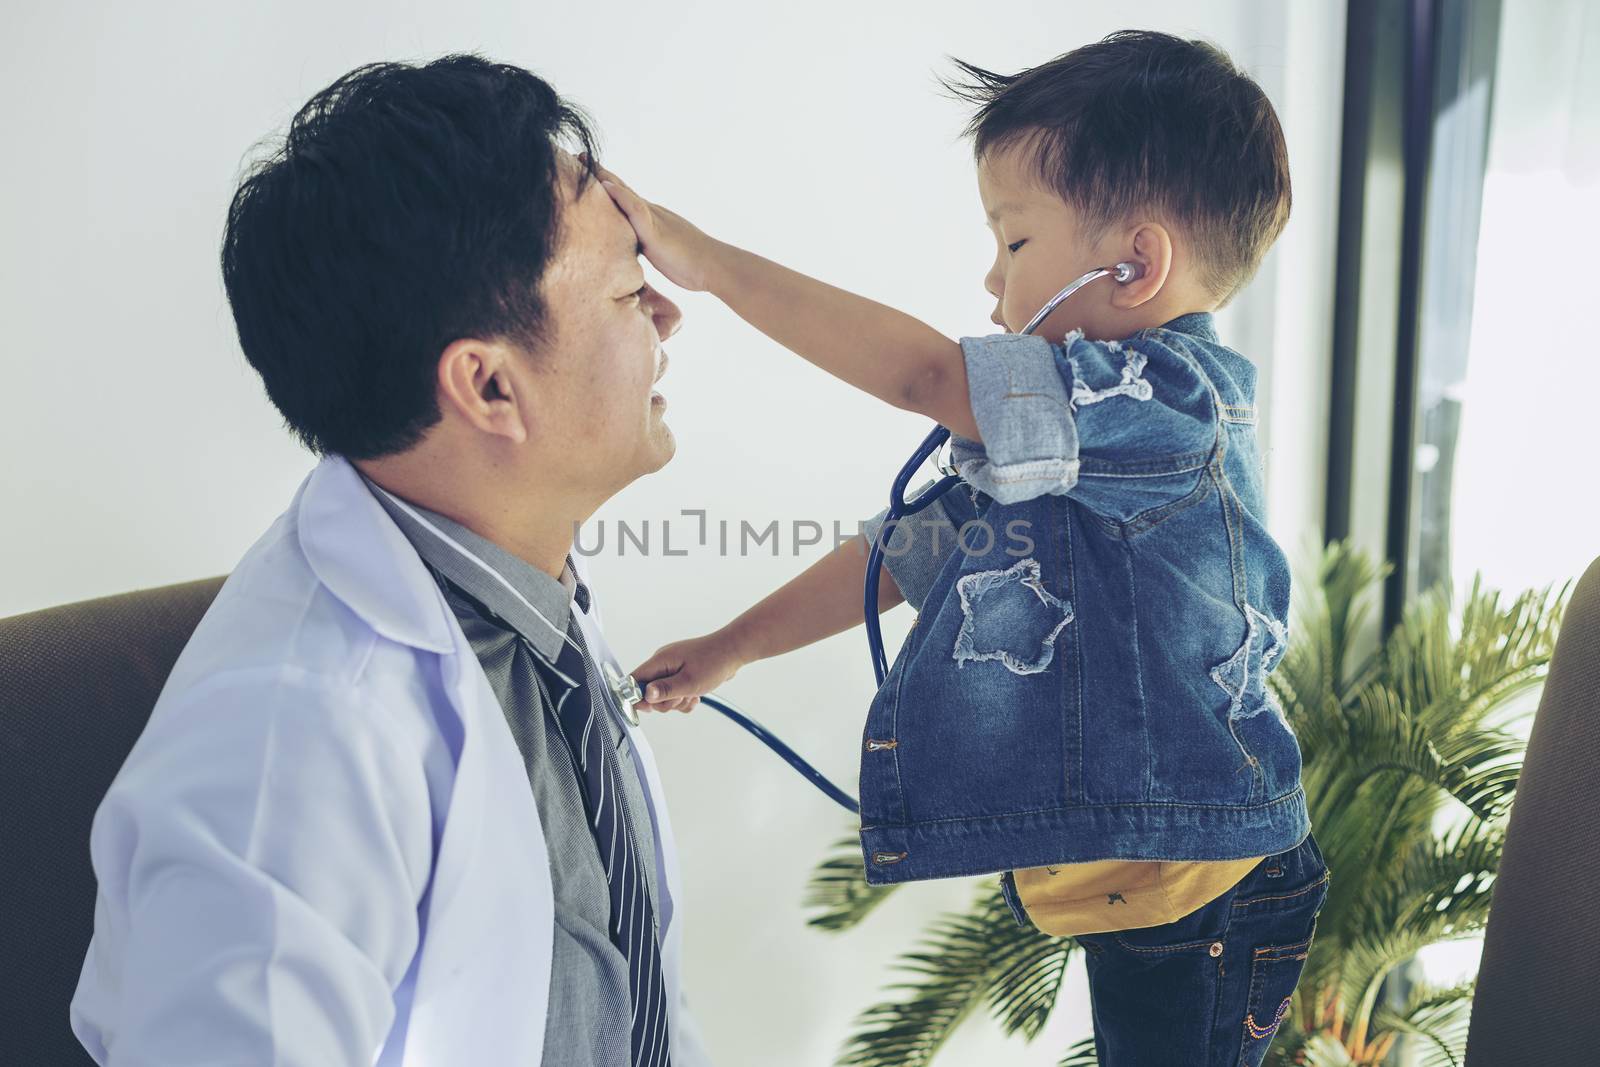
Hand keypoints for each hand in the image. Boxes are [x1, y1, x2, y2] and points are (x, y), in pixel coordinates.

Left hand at [585, 155, 719, 292]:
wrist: (713, 266)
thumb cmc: (692, 265)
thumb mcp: (661, 253)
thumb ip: (646, 247)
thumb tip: (633, 254)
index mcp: (649, 219)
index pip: (623, 198)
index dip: (606, 185)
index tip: (587, 170)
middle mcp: (650, 213)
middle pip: (620, 188)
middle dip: (598, 172)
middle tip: (578, 154)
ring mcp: (652, 219)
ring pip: (624, 192)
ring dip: (603, 176)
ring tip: (584, 160)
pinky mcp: (655, 231)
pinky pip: (635, 209)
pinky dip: (620, 196)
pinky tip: (605, 185)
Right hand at [629, 629, 747, 712]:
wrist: (733, 651)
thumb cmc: (714, 662)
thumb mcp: (688, 682)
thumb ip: (665, 690)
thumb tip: (645, 696)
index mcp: (660, 660)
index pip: (634, 679)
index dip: (636, 696)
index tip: (649, 708)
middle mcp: (663, 663)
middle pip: (648, 692)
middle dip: (664, 702)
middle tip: (681, 697)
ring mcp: (672, 668)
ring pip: (664, 695)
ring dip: (677, 701)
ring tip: (692, 695)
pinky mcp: (681, 674)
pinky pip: (675, 693)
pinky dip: (684, 699)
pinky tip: (695, 696)